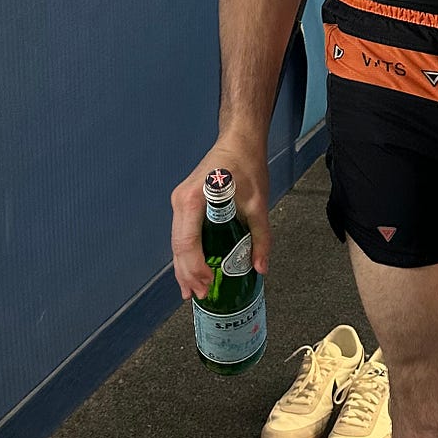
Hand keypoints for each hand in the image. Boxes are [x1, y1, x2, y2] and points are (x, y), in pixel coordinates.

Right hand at [171, 139, 271, 299]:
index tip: (209, 284)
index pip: (187, 243)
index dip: (196, 268)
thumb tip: (260, 267)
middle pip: (178, 247)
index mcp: (195, 200)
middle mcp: (181, 201)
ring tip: (193, 291)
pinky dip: (185, 254)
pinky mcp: (185, 203)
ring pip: (176, 242)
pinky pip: (181, 234)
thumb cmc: (246, 166)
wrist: (239, 141)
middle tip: (201, 295)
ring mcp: (180, 201)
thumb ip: (261, 237)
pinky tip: (191, 270)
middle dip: (188, 274)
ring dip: (184, 268)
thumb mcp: (259, 204)